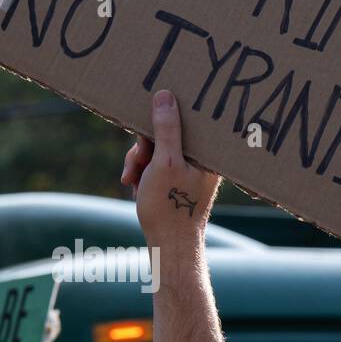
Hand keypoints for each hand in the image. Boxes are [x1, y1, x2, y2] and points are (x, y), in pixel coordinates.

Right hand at [120, 90, 219, 248]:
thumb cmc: (170, 207)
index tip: (144, 132)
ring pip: (158, 151)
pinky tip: (138, 189)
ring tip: (132, 183)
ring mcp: (190, 171)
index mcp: (208, 152)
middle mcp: (203, 159)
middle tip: (135, 165)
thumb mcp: (164, 162)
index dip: (159, 123)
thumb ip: (166, 129)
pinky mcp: (179, 182)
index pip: (184, 120)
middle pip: (167, 135)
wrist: (170, 246)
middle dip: (144, 149)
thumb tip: (165, 95)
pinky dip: (143, 175)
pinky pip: (157, 166)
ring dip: (139, 164)